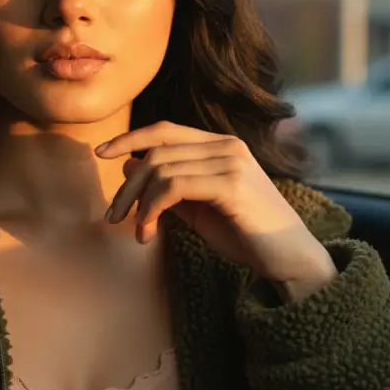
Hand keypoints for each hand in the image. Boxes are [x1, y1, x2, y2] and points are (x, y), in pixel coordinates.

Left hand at [96, 121, 337, 288]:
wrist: (288, 259)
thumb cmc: (245, 235)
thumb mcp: (198, 209)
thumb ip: (167, 187)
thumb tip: (129, 165)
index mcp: (221, 146)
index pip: (165, 130)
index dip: (130, 138)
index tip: (101, 153)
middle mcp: (227, 146)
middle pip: (157, 151)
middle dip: (128, 186)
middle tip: (113, 217)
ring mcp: (231, 162)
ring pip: (161, 169)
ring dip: (138, 204)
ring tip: (137, 232)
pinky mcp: (231, 185)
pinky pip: (174, 187)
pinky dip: (151, 209)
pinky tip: (148, 232)